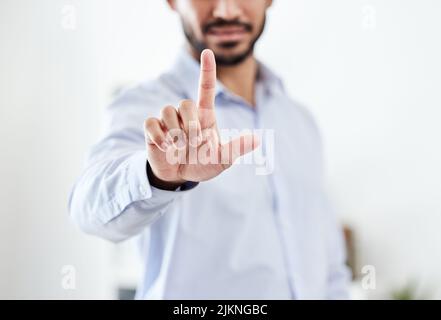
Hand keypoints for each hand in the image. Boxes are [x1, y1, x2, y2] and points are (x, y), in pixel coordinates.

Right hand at [144, 49, 258, 188]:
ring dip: (175, 133)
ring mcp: (168, 121)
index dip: (207, 70)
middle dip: (190, 125)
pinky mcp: (153, 130)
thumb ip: (236, 148)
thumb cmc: (203, 164)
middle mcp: (186, 114)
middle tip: (193, 143)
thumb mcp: (223, 160)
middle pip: (185, 103)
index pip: (206, 87)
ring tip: (180, 148)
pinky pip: (151, 123)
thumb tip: (257, 139)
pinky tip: (166, 148)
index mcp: (205, 116)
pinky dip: (159, 137)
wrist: (180, 176)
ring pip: (167, 110)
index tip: (207, 52)